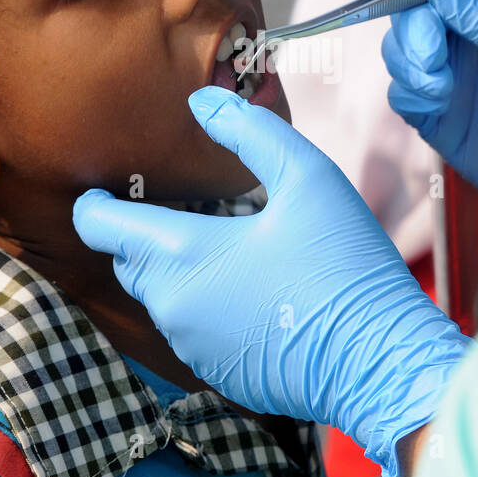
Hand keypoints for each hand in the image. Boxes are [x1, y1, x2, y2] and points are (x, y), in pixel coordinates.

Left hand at [73, 86, 469, 476]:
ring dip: (182, 272)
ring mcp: (193, 347)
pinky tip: (257, 294)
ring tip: (232, 249)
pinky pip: (195, 331)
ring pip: (163, 297)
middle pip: (131, 261)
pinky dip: (210, 308)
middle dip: (145, 235)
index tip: (103, 190)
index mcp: (182, 255)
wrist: (382, 360)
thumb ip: (249, 131)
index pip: (101, 227)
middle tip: (190, 211)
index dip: (95, 204)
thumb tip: (202, 102)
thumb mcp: (307, 177)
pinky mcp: (219, 374)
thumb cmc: (344, 265)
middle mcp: (173, 307)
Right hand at [382, 0, 477, 224]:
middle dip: (413, 19)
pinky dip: (410, 92)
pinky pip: (400, 89)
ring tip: (440, 86)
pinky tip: (438, 103)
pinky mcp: (436, 109)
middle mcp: (469, 23)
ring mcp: (451, 65)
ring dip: (409, 59)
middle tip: (433, 54)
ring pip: (400, 42)